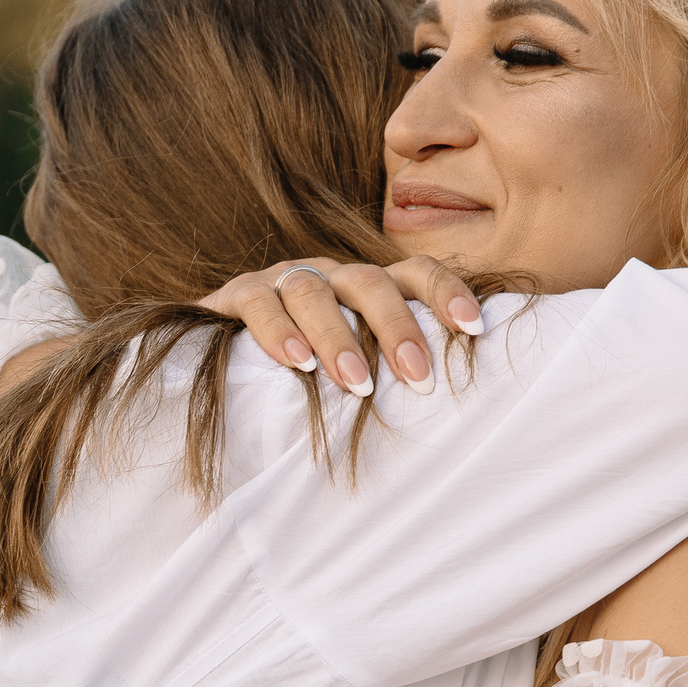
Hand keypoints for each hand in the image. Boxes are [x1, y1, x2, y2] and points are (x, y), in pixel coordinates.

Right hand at [199, 257, 483, 397]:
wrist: (212, 354)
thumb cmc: (301, 372)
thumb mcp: (350, 365)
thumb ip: (389, 370)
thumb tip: (454, 413)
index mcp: (363, 287)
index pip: (414, 272)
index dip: (446, 293)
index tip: (475, 329)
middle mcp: (327, 275)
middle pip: (368, 282)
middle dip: (396, 327)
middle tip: (419, 378)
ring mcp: (280, 280)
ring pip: (312, 290)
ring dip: (339, 337)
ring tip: (357, 383)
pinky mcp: (236, 295)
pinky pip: (259, 303)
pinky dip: (279, 331)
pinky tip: (298, 361)